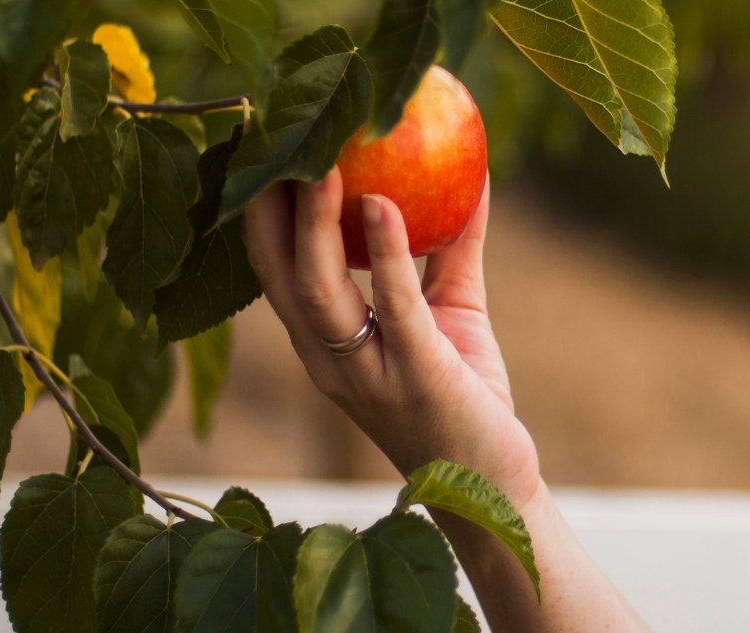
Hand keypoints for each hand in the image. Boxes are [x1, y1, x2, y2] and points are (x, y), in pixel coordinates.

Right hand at [243, 167, 539, 509]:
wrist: (489, 487)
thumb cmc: (463, 395)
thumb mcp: (448, 311)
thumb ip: (447, 247)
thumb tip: (468, 173)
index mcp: (321, 343)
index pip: (273, 269)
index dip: (260, 211)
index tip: (267, 149)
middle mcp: (325, 360)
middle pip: (276, 274)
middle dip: (267, 208)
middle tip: (278, 140)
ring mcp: (362, 373)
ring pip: (316, 290)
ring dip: (314, 224)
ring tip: (324, 162)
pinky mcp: (413, 376)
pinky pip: (390, 305)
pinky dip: (384, 251)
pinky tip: (384, 203)